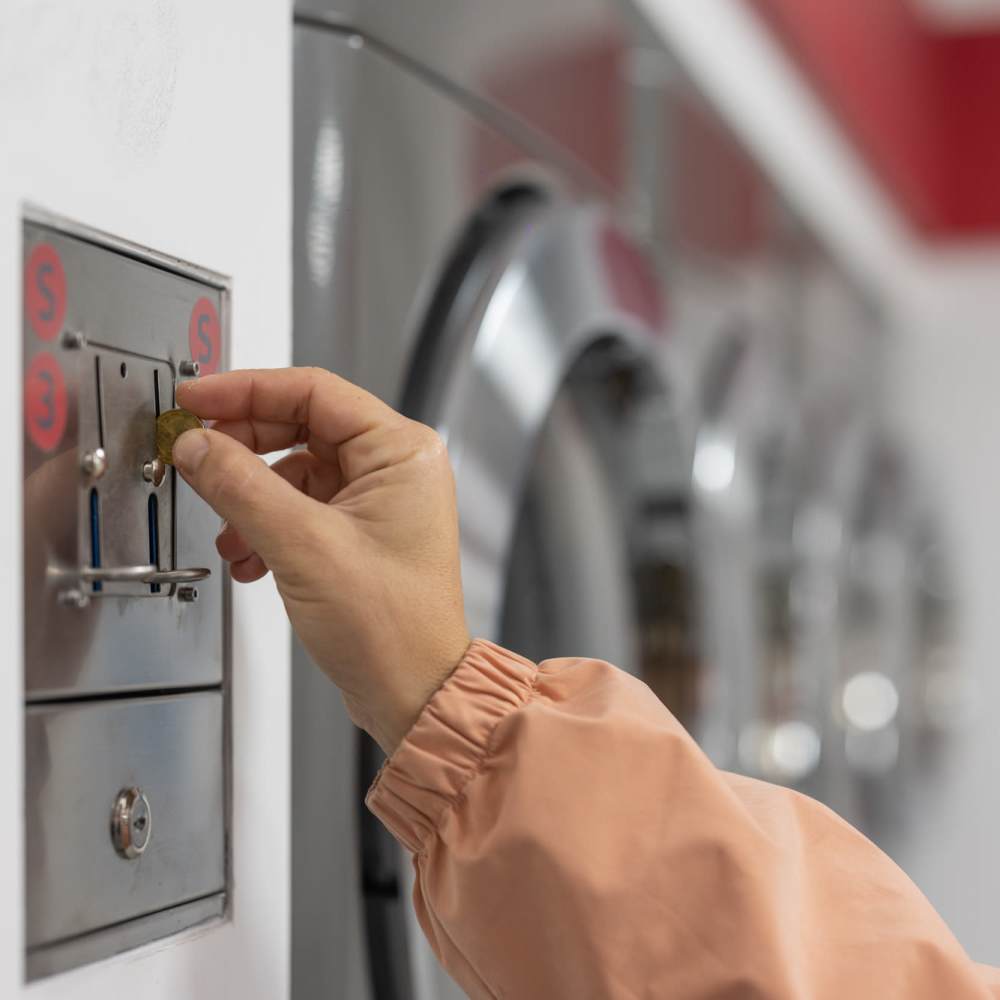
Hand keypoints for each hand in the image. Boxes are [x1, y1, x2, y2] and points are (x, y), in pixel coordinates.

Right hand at [172, 367, 469, 753]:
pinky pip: (299, 509)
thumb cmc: (393, 628)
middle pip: (300, 428)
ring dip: (250, 500)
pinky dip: (266, 529)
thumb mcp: (303, 545)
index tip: (196, 398)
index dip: (246, 389)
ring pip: (293, 473)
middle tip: (196, 458)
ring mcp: (378, 502)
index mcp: (402, 451)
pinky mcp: (359, 534)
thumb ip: (241, 485)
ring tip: (230, 536)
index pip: (313, 391)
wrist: (413, 695)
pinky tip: (249, 560)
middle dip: (243, 450)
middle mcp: (395, 469)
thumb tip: (197, 444)